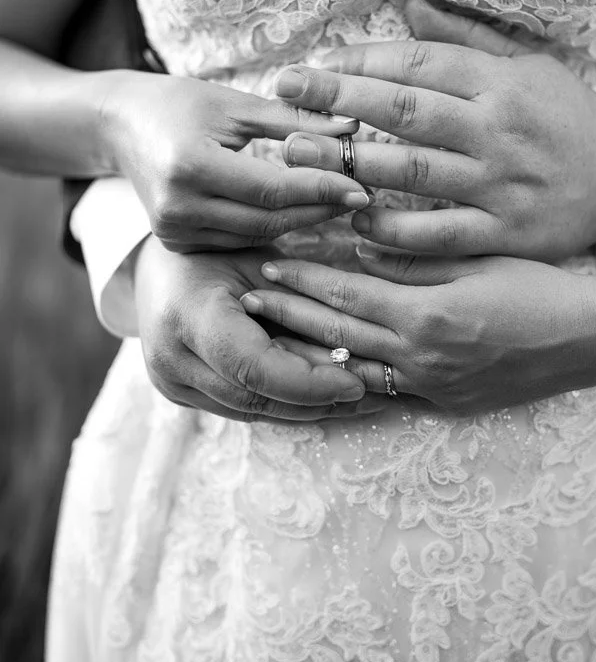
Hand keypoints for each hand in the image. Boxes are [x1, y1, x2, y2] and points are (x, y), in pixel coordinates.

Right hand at [104, 71, 370, 251]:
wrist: (121, 126)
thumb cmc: (180, 104)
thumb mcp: (236, 105)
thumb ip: (294, 120)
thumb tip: (353, 126)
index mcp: (190, 165)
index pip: (271, 188)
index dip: (319, 189)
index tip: (360, 186)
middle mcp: (178, 206)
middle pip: (267, 219)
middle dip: (318, 209)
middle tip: (360, 197)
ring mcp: (173, 230)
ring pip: (256, 235)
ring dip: (301, 221)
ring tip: (338, 202)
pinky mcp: (175, 242)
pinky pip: (238, 240)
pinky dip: (271, 229)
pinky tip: (301, 214)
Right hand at [134, 236, 390, 421]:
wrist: (158, 265)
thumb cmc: (215, 250)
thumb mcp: (257, 263)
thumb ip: (297, 304)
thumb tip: (355, 342)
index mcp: (189, 316)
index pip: (256, 369)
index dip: (311, 383)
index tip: (357, 383)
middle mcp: (172, 359)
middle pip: (257, 398)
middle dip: (318, 401)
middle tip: (372, 396)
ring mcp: (171, 383)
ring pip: (252, 412)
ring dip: (307, 409)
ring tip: (360, 401)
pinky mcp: (179, 395)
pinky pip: (242, 409)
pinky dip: (285, 404)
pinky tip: (325, 400)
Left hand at [241, 245, 595, 413]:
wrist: (590, 339)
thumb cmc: (539, 287)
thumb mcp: (476, 260)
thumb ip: (414, 258)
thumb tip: (358, 243)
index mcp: (425, 317)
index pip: (344, 295)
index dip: (301, 278)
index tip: (265, 262)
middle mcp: (420, 359)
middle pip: (337, 335)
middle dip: (288, 314)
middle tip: (246, 298)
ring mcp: (431, 387)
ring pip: (352, 370)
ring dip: (308, 351)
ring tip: (270, 335)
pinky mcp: (446, 403)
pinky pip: (385, 393)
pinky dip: (350, 381)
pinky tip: (326, 372)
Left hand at [274, 0, 595, 261]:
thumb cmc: (564, 115)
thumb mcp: (525, 64)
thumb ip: (463, 36)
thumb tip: (406, 1)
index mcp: (499, 82)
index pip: (417, 64)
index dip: (361, 64)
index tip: (314, 67)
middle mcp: (498, 129)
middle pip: (404, 111)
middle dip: (338, 100)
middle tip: (286, 94)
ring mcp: (501, 184)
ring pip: (412, 171)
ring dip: (347, 164)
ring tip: (297, 156)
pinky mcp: (506, 233)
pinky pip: (441, 234)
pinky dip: (395, 232)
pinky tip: (354, 223)